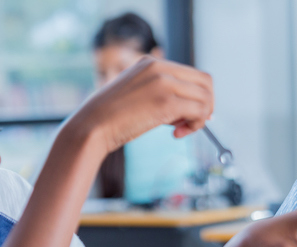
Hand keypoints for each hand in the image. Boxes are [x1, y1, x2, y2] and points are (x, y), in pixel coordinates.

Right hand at [64, 56, 213, 153]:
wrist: (91, 127)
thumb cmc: (112, 118)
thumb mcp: (140, 96)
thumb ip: (165, 96)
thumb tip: (199, 111)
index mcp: (152, 62)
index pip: (193, 74)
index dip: (199, 96)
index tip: (191, 115)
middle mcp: (160, 67)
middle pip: (206, 82)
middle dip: (205, 105)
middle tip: (192, 123)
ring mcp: (164, 82)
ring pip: (205, 97)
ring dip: (200, 118)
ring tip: (180, 130)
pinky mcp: (166, 102)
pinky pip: (199, 111)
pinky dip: (195, 126)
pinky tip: (176, 135)